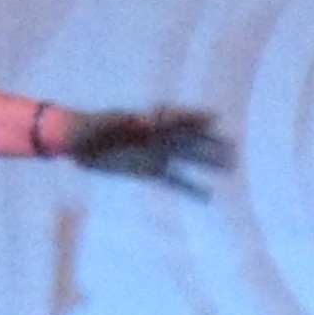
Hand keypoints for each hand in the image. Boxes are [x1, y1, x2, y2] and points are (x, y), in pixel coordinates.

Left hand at [69, 106, 233, 196]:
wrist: (79, 142)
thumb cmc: (92, 126)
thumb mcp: (106, 122)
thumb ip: (124, 120)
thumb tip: (146, 122)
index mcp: (150, 120)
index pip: (179, 117)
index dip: (195, 117)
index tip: (214, 118)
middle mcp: (160, 137)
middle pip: (192, 139)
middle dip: (212, 143)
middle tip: (234, 149)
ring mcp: (158, 155)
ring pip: (190, 159)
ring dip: (209, 163)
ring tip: (231, 167)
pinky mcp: (151, 172)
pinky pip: (175, 181)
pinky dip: (191, 189)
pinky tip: (208, 197)